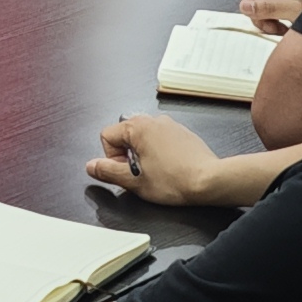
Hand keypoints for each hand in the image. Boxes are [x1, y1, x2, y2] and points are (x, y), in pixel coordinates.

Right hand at [89, 113, 240, 209]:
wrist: (209, 181)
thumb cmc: (176, 180)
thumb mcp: (134, 181)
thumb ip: (107, 171)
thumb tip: (91, 166)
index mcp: (138, 127)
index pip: (107, 135)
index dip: (111, 157)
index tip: (125, 171)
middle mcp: (154, 120)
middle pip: (124, 135)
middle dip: (126, 155)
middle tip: (140, 173)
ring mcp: (169, 125)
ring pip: (143, 137)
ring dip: (143, 154)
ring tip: (155, 172)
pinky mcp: (181, 133)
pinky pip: (160, 139)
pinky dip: (158, 152)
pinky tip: (168, 168)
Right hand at [233, 0, 301, 30]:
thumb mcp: (295, 9)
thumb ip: (269, 7)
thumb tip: (245, 6)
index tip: (255, 12)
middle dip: (258, 13)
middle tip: (270, 25)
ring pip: (257, 4)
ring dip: (265, 20)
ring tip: (280, 28)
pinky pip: (266, 10)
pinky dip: (271, 22)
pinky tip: (283, 27)